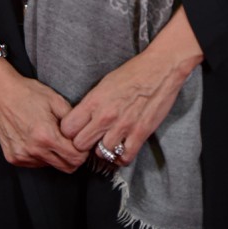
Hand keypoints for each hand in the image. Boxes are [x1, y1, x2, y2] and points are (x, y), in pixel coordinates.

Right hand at [0, 58, 88, 172]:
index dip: (83, 151)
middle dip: (73, 157)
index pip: (76, 158)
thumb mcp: (55, 99)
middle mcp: (34, 150)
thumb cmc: (26, 92)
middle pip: (66, 168)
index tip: (82, 142)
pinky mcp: (13, 158)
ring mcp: (22, 156)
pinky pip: (35, 163)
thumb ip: (72, 119)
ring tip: (49, 135)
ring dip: (55, 155)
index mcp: (46, 136)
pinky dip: (40, 155)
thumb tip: (83, 133)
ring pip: (50, 166)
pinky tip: (36, 138)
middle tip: (70, 141)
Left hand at [60, 7, 202, 165]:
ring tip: (109, 141)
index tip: (76, 130)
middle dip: (83, 143)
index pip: (67, 128)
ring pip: (101, 154)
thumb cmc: (132, 73)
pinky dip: (122, 156)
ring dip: (104, 149)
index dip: (69, 132)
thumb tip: (81, 119)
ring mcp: (123, 127)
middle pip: (80, 145)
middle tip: (91, 138)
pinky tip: (123, 147)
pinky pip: (124, 158)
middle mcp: (105, 116)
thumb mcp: (104, 83)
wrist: (160, 69)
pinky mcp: (140, 134)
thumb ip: (91, 103)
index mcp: (94, 101)